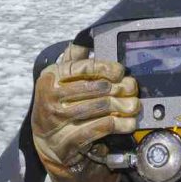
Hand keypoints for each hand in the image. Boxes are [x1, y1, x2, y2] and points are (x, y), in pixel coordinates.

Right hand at [31, 44, 139, 174]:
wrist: (46, 143)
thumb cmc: (58, 105)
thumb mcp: (60, 81)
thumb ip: (73, 60)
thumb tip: (87, 38)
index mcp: (51, 76)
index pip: (83, 67)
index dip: (106, 68)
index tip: (120, 71)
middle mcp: (51, 97)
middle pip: (97, 88)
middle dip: (120, 88)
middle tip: (132, 89)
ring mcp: (58, 120)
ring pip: (101, 107)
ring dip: (123, 106)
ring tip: (133, 106)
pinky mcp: (67, 140)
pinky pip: (100, 128)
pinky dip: (119, 124)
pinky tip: (128, 123)